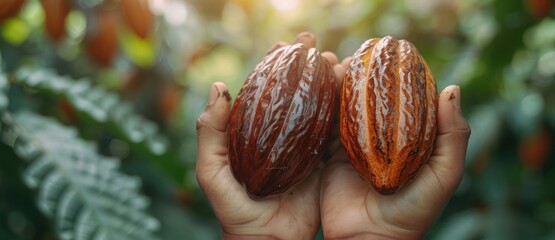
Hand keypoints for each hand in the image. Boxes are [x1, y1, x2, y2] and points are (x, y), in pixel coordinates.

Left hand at [195, 33, 331, 239]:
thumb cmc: (233, 209)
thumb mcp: (211, 171)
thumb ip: (209, 132)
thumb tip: (218, 87)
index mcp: (253, 132)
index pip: (264, 90)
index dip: (274, 64)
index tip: (284, 43)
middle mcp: (280, 135)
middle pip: (295, 93)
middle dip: (305, 67)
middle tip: (315, 46)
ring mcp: (303, 148)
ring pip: (318, 108)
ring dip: (328, 83)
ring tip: (338, 61)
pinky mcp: (323, 163)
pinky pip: (335, 134)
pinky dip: (344, 112)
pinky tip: (352, 92)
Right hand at [320, 58, 470, 238]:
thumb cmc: (412, 212)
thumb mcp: (443, 175)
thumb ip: (453, 137)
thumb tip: (450, 88)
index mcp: (406, 141)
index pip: (401, 101)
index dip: (396, 77)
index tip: (391, 55)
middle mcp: (377, 140)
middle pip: (368, 101)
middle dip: (362, 78)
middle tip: (357, 57)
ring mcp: (350, 147)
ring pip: (343, 109)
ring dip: (338, 87)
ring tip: (336, 66)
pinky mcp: (326, 156)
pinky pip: (322, 127)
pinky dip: (320, 107)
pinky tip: (318, 88)